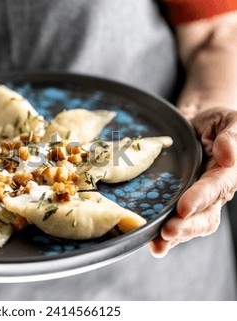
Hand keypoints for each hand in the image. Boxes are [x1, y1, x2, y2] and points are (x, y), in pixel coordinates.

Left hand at [149, 107, 236, 256]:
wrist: (199, 125)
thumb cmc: (216, 123)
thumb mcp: (228, 121)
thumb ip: (231, 136)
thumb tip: (228, 155)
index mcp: (228, 173)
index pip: (216, 188)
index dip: (201, 198)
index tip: (184, 207)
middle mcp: (216, 192)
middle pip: (206, 215)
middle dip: (188, 226)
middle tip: (168, 231)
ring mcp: (200, 200)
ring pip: (192, 225)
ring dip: (177, 236)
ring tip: (159, 243)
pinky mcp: (183, 203)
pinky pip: (179, 223)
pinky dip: (167, 239)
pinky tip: (154, 247)